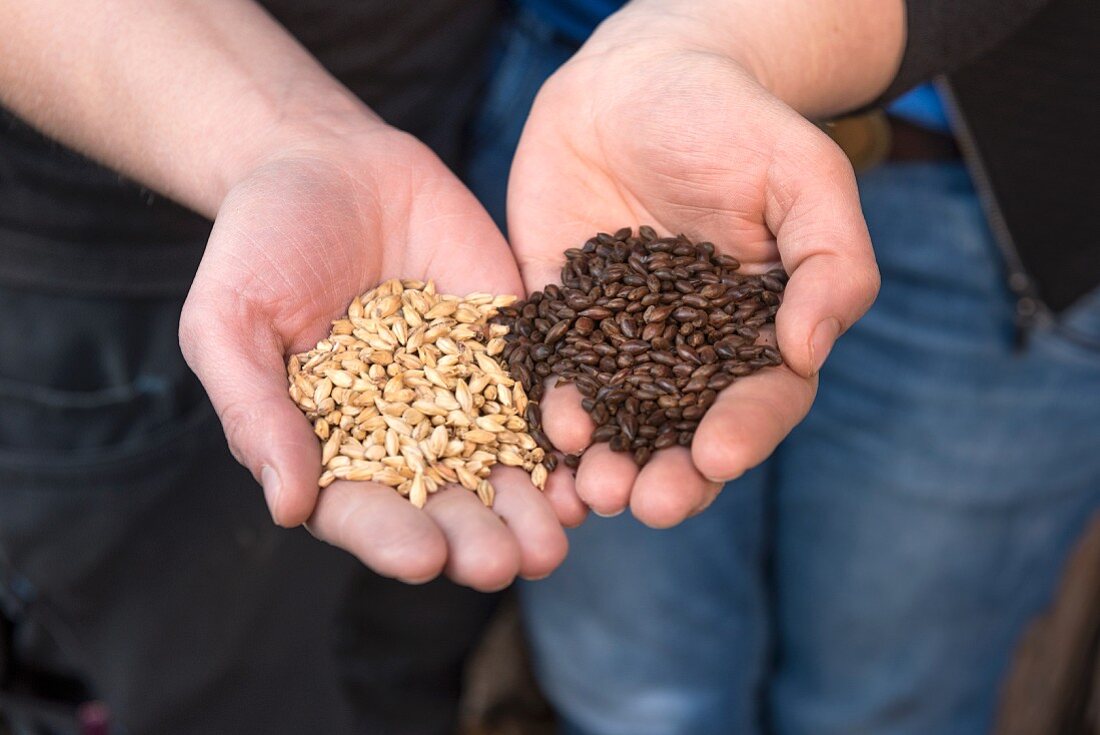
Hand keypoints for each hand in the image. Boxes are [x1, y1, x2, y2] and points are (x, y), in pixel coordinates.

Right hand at [180, 126, 566, 589]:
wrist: (329, 165)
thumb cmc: (260, 245)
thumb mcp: (230, 321)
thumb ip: (255, 410)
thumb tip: (287, 506)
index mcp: (334, 446)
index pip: (362, 511)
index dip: (391, 538)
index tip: (424, 557)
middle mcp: (406, 434)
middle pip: (446, 503)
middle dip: (479, 538)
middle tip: (510, 563)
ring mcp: (465, 392)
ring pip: (504, 464)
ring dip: (535, 506)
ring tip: (560, 537)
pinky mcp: (511, 347)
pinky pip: (542, 394)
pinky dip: (567, 432)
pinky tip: (591, 461)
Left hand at [507, 12, 879, 527]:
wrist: (633, 79)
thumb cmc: (731, 118)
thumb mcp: (801, 173)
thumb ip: (830, 260)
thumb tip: (810, 350)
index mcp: (755, 327)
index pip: (760, 398)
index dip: (745, 432)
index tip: (718, 456)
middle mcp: (688, 348)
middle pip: (683, 431)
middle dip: (668, 475)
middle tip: (643, 502)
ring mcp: (618, 338)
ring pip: (616, 419)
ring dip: (605, 460)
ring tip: (591, 486)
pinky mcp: (557, 316)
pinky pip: (550, 371)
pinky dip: (546, 408)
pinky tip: (542, 434)